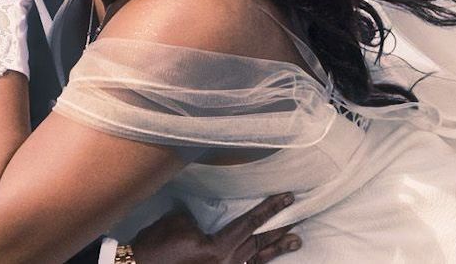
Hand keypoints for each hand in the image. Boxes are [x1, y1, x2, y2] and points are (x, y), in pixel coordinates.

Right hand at [130, 193, 300, 262]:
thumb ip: (201, 221)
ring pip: (254, 261)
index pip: (250, 224)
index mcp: (218, 249)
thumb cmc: (156, 245)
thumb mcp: (179, 223)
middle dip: (279, 232)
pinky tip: (262, 259)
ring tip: (295, 243)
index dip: (270, 209)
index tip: (287, 198)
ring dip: (274, 251)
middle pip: (258, 245)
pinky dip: (254, 262)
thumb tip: (210, 223)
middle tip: (298, 223)